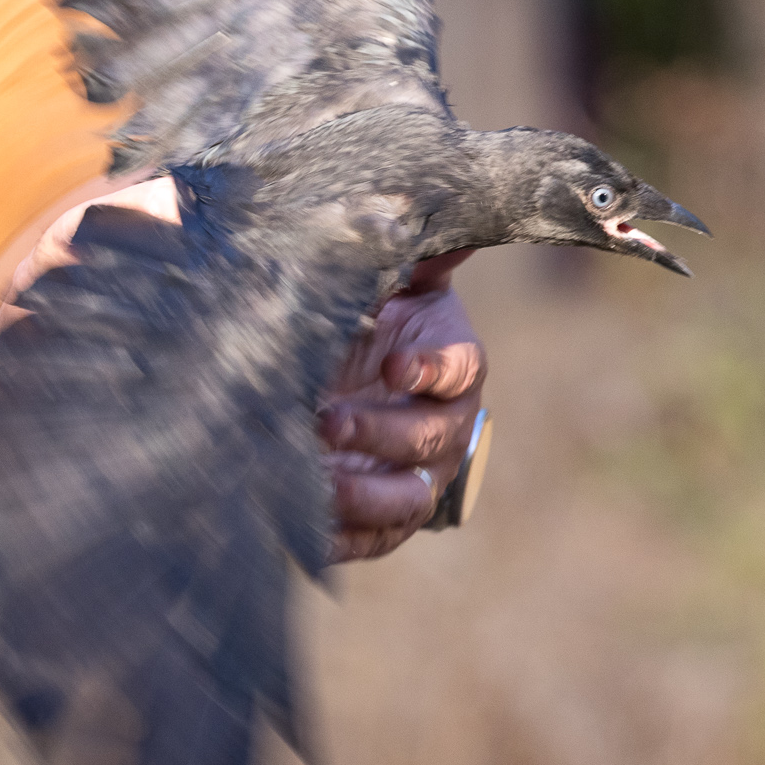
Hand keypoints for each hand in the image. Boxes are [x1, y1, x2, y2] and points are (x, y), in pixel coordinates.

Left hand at [319, 250, 485, 561]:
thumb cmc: (370, 322)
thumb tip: (453, 224)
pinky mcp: (381, 518)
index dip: (431, 369)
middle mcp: (444, 427)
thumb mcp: (387, 286)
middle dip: (380, 432)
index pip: (460, 368)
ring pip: (407, 500)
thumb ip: (410, 258)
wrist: (347, 379)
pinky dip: (343, 539)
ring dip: (365, 496)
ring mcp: (415, 478)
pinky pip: (372, 540)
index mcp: (453, 366)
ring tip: (317, 483)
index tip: (393, 364)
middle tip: (327, 422)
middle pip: (429, 439)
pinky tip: (305, 528)